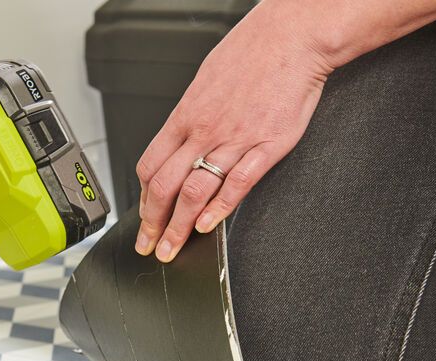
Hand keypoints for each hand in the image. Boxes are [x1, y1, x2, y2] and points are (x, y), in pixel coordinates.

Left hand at [134, 1, 333, 261]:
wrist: (292, 37)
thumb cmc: (253, 53)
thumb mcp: (206, 81)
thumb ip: (192, 116)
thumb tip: (180, 141)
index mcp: (186, 115)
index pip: (151, 166)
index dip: (143, 199)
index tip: (143, 219)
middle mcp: (204, 130)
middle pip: (165, 186)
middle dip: (153, 223)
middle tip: (150, 246)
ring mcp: (235, 140)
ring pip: (194, 192)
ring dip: (179, 227)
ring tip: (173, 249)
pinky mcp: (267, 146)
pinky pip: (237, 184)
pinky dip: (219, 209)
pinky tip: (207, 226)